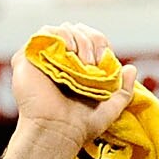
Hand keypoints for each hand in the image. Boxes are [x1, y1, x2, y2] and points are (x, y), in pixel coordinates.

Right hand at [9, 24, 137, 146]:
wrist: (58, 130)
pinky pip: (45, 32)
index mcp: (75, 68)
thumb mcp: (110, 108)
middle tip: (93, 63)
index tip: (104, 59)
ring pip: (64, 29)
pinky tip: (69, 52)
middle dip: (91, 40)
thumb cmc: (80, 125)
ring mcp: (42, 57)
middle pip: (79, 30)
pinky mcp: (27, 57)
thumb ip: (123, 90)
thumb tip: (131, 68)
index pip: (90, 39)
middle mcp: (58, 61)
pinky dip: (61, 35)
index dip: (100, 43)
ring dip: (79, 40)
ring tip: (82, 63)